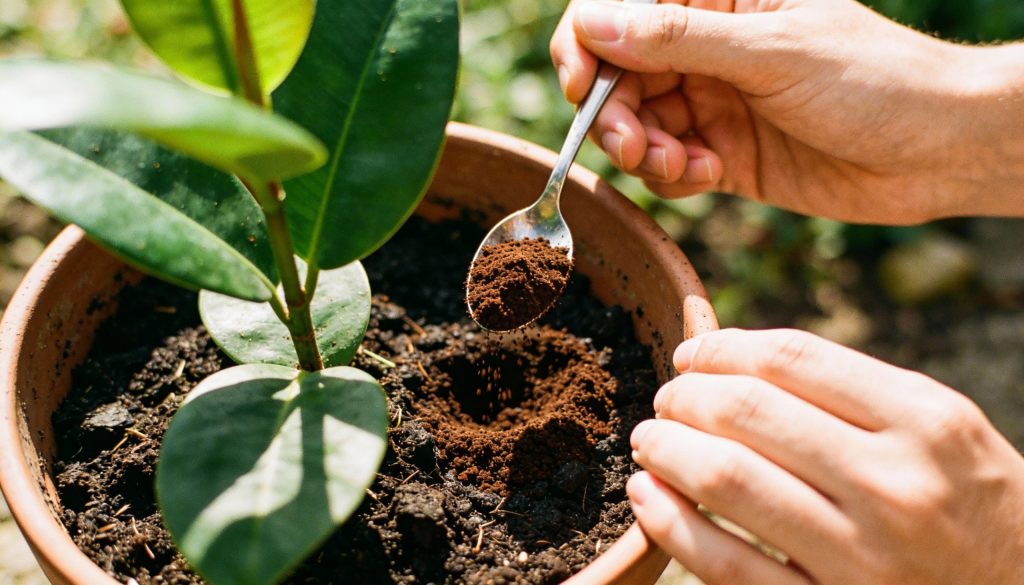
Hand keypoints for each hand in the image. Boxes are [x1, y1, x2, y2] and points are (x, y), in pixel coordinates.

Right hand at [550, 0, 1023, 222]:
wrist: (936, 150)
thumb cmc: (872, 80)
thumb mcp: (772, 53)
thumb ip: (679, 40)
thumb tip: (594, 23)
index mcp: (718, 3)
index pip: (621, 11)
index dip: (588, 46)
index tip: (584, 87)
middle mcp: (706, 50)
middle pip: (618, 77)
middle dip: (615, 115)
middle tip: (634, 147)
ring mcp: (713, 102)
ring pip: (638, 127)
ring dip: (646, 152)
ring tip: (685, 166)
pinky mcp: (724, 154)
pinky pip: (669, 167)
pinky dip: (674, 177)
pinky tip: (710, 176)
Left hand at [626, 328, 1023, 583]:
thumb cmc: (971, 501)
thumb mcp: (939, 426)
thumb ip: (847, 388)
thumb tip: (730, 354)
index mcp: (924, 422)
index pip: (791, 360)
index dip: (721, 349)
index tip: (692, 356)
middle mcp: (895, 485)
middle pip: (747, 412)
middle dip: (684, 396)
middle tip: (667, 399)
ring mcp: (863, 558)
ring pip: (726, 480)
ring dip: (666, 449)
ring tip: (651, 440)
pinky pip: (726, 565)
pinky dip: (671, 524)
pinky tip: (649, 496)